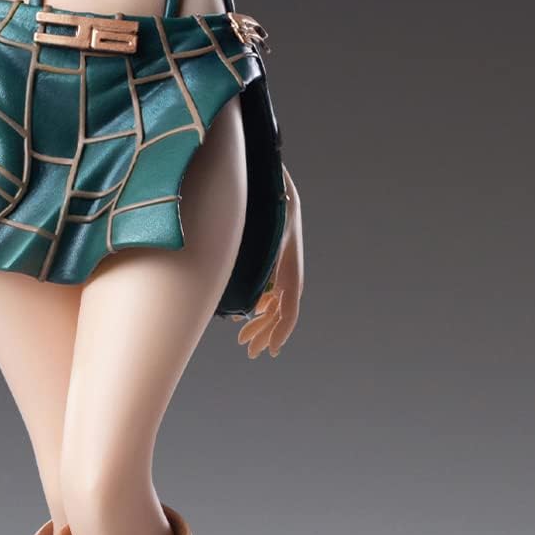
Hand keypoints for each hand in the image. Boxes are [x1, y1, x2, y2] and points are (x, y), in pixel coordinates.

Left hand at [237, 164, 302, 358]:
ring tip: (244, 340)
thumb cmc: (272, 199)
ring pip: (274, 304)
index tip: (272, 349)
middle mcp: (289, 271)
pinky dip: (259, 307)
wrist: (276, 182)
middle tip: (251, 352)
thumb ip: (262, 256)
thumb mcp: (268, 225)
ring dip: (261, 324)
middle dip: (266, 333)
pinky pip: (270, 292)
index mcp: (290, 267)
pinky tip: (247, 316)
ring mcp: (282, 268)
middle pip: (280, 312)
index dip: (281, 330)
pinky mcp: (274, 263)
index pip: (290, 307)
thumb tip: (256, 281)